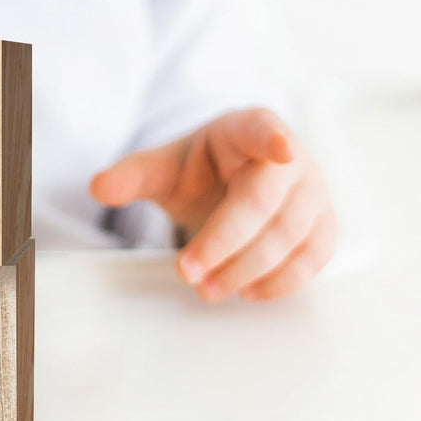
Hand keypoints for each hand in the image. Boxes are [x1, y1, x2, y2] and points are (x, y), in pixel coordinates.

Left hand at [89, 106, 337, 301]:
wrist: (230, 183)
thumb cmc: (200, 169)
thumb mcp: (163, 166)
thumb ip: (131, 174)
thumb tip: (98, 187)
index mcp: (247, 127)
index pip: (262, 128)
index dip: (273, 139)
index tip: (281, 149)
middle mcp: (290, 157)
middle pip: (264, 202)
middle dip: (225, 242)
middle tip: (188, 272)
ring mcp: (313, 192)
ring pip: (290, 236)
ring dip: (248, 269)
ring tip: (208, 289)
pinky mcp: (323, 226)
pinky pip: (312, 258)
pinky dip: (281, 281)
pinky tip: (247, 292)